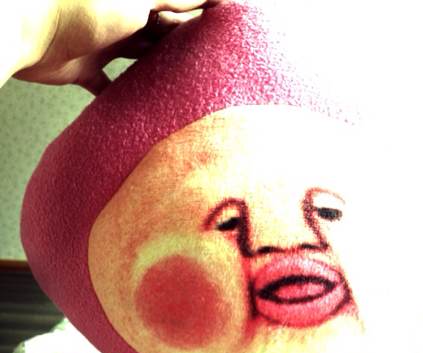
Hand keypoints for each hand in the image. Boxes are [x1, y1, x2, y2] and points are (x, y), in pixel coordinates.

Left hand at [2, 1, 222, 92]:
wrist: (30, 30)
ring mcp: (104, 41)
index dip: (201, 15)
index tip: (225, 29)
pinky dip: (123, 94)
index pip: (178, 4)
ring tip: (184, 87)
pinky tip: (140, 106)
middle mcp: (122, 15)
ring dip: (159, 70)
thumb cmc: (79, 5)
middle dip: (183, 45)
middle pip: (161, 31)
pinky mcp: (86, 67)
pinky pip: (110, 83)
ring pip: (140, 57)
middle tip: (209, 64)